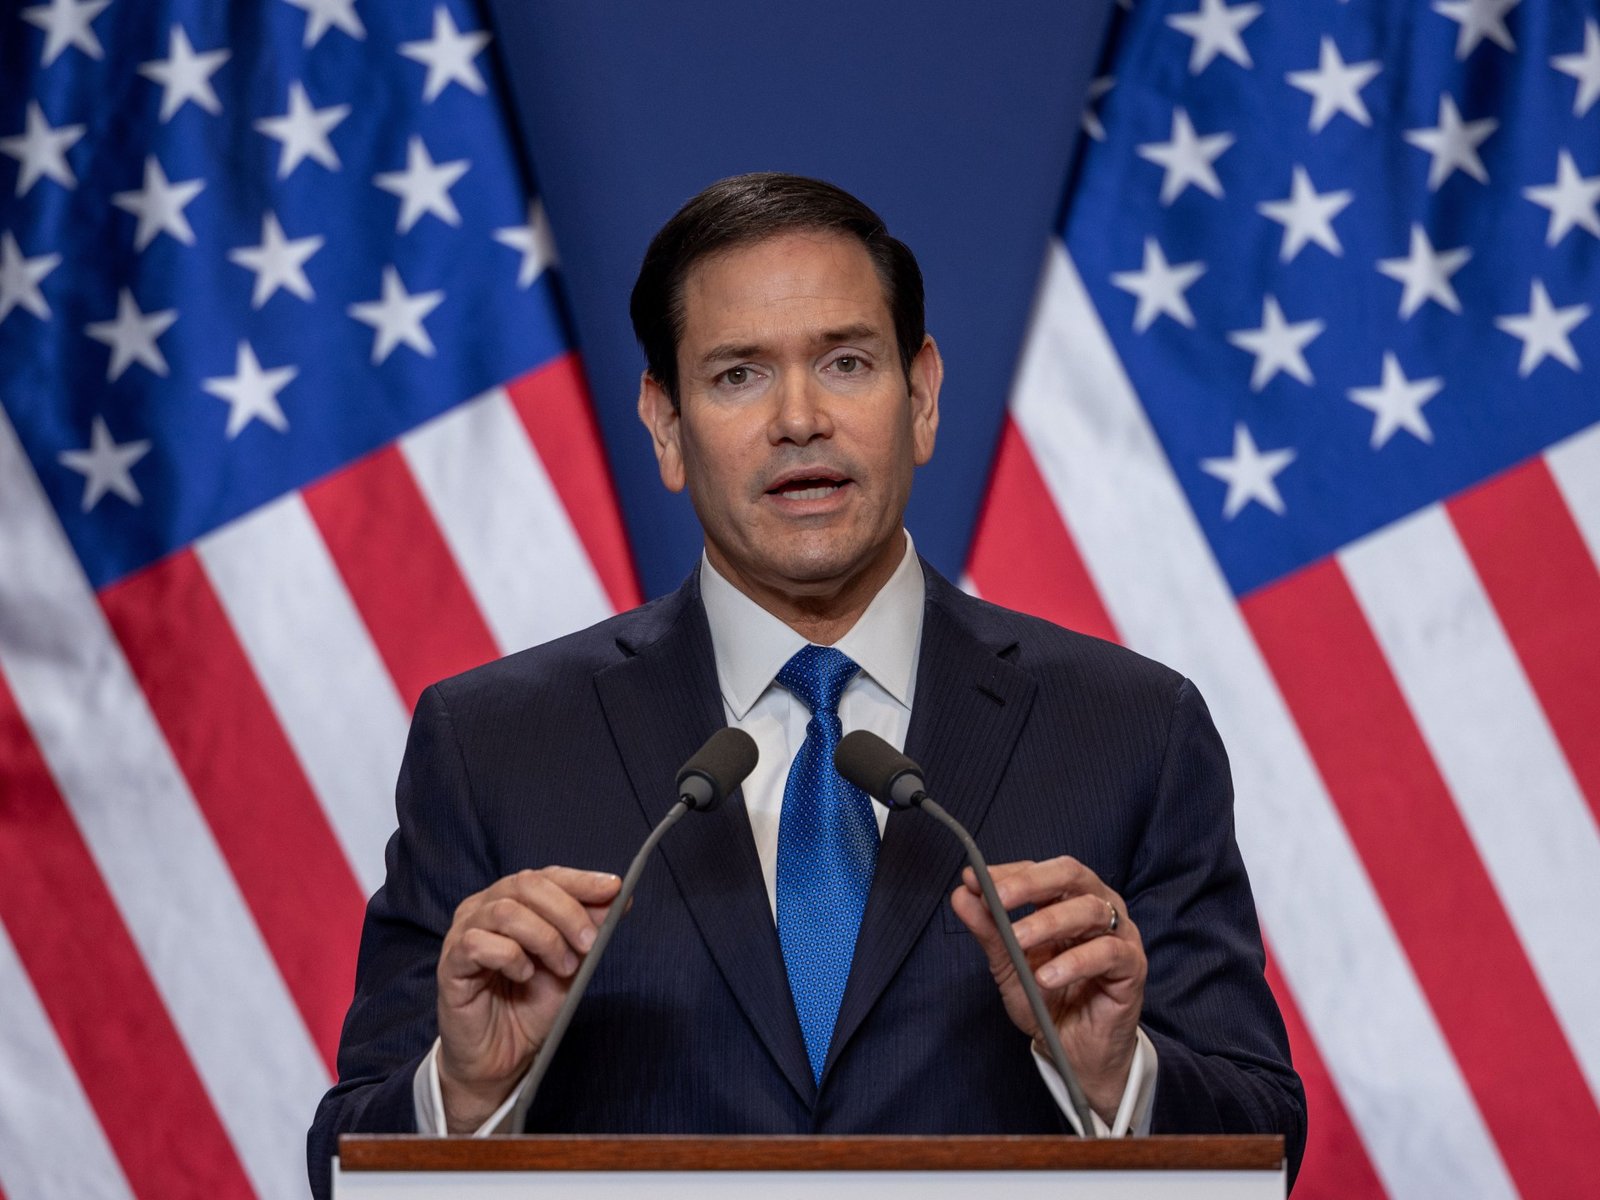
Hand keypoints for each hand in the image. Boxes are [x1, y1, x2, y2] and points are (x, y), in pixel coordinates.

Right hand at [435, 866, 621, 1131]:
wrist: (502, 1055)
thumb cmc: (531, 1005)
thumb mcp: (571, 963)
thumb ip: (588, 929)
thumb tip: (618, 897)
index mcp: (511, 901)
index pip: (546, 876)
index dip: (580, 880)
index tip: (614, 887)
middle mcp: (483, 908)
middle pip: (525, 886)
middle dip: (566, 911)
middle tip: (589, 942)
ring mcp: (463, 933)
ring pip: (504, 912)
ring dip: (544, 937)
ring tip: (563, 968)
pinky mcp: (451, 963)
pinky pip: (478, 944)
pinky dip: (511, 957)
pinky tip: (524, 976)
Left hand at [950, 856, 1144, 1122]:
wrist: (1073, 1051)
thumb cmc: (1047, 999)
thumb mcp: (1009, 965)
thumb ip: (989, 930)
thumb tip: (962, 894)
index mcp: (1068, 898)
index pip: (1040, 870)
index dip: (1008, 873)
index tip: (974, 879)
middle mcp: (1097, 907)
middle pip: (1071, 875)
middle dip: (1031, 883)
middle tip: (998, 899)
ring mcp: (1120, 934)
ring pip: (1090, 910)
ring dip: (1049, 922)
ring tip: (1018, 941)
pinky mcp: (1133, 967)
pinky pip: (1108, 953)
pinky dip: (1075, 962)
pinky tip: (1047, 977)